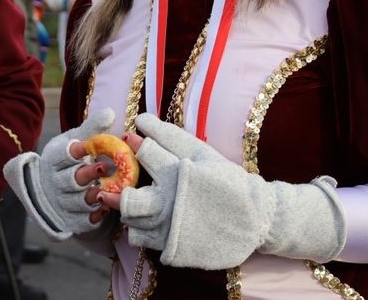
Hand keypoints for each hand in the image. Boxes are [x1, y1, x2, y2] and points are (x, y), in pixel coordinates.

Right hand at [2, 108, 116, 239]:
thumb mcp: (75, 142)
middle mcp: (53, 182)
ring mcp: (60, 203)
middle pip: (71, 180)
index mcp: (53, 159)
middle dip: (87, 174)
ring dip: (94, 196)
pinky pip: (83, 220)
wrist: (52, 192)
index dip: (74, 152)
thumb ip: (92, 130)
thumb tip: (110, 112)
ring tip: (108, 190)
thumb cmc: (67, 161)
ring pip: (78, 201)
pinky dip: (95, 215)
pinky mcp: (69, 220)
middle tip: (104, 168)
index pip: (62, 155)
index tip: (85, 147)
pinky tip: (106, 208)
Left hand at [102, 114, 227, 255]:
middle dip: (116, 192)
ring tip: (136, 200)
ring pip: (131, 220)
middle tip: (114, 185)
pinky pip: (140, 238)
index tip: (130, 142)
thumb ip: (168, 137)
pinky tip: (149, 218)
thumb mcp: (201, 153)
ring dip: (129, 209)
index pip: (144, 154)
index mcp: (177, 174)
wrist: (253, 217)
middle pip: (127, 200)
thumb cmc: (225, 180)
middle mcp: (169, 203)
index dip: (135, 146)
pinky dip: (140, 228)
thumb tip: (140, 119)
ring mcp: (169, 229)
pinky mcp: (171, 248)